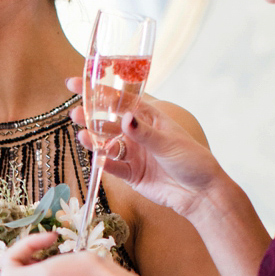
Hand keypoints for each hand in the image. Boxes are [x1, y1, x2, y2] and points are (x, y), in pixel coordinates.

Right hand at [65, 74, 222, 218]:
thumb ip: (144, 132)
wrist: (200, 193)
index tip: (78, 82)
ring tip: (83, 137)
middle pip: (109, 122)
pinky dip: (105, 164)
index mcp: (149, 119)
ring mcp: (134, 154)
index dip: (101, 92)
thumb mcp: (169, 143)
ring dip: (94, 140)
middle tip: (75, 113)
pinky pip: (114, 167)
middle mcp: (138, 134)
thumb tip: (125, 118)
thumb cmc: (192, 161)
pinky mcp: (131, 174)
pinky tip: (98, 160)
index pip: (122, 101)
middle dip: (91, 117)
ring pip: (108, 145)